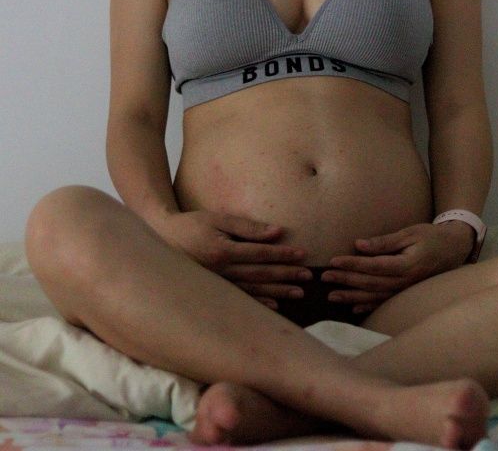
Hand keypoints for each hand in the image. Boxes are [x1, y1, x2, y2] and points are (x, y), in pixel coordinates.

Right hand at [157, 210, 309, 306]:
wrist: (161, 241)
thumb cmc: (192, 225)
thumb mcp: (218, 219)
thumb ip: (247, 227)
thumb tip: (277, 231)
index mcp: (222, 251)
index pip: (260, 254)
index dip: (283, 254)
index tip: (302, 255)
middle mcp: (221, 272)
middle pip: (260, 274)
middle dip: (286, 275)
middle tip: (307, 277)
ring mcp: (216, 285)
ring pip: (253, 291)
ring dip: (278, 292)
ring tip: (298, 293)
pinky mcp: (212, 292)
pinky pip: (239, 301)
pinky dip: (258, 305)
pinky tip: (275, 307)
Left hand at [323, 220, 476, 313]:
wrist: (454, 249)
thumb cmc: (431, 237)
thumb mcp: (409, 233)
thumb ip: (384, 241)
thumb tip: (359, 245)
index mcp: (406, 265)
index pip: (373, 266)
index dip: (352, 264)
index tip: (333, 261)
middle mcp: (405, 282)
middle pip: (370, 283)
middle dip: (346, 280)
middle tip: (324, 278)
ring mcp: (406, 291)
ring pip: (374, 296)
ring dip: (352, 296)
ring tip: (332, 296)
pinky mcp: (406, 294)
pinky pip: (384, 303)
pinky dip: (368, 306)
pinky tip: (353, 307)